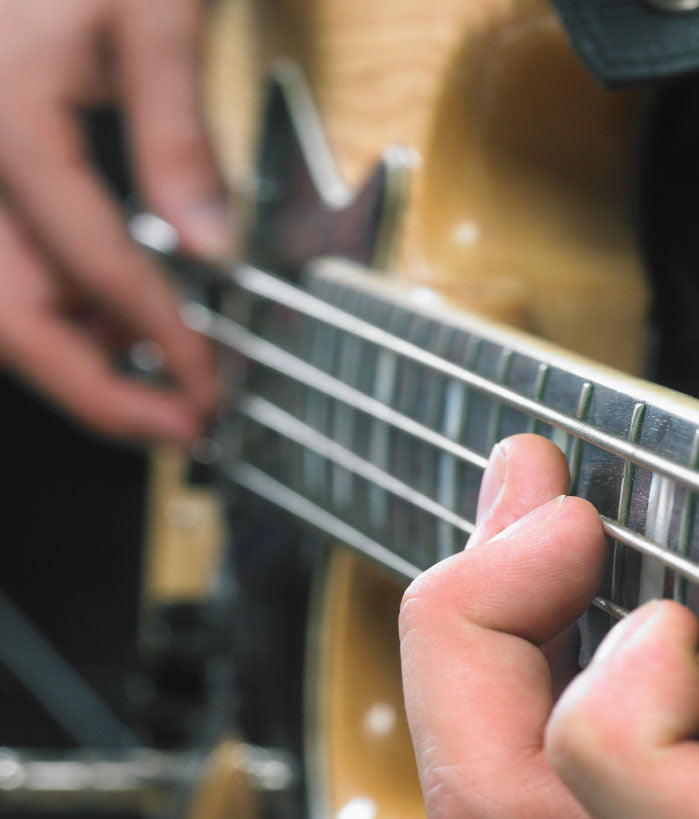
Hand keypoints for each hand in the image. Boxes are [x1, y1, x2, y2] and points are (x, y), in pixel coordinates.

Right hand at [0, 0, 223, 442]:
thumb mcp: (151, 13)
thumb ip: (176, 131)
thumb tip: (211, 247)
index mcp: (7, 122)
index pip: (95, 265)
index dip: (159, 339)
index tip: (209, 389)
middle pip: (12, 314)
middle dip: (97, 392)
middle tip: (176, 431)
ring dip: (71, 363)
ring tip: (153, 392)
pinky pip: (2, 271)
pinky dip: (53, 312)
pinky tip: (110, 323)